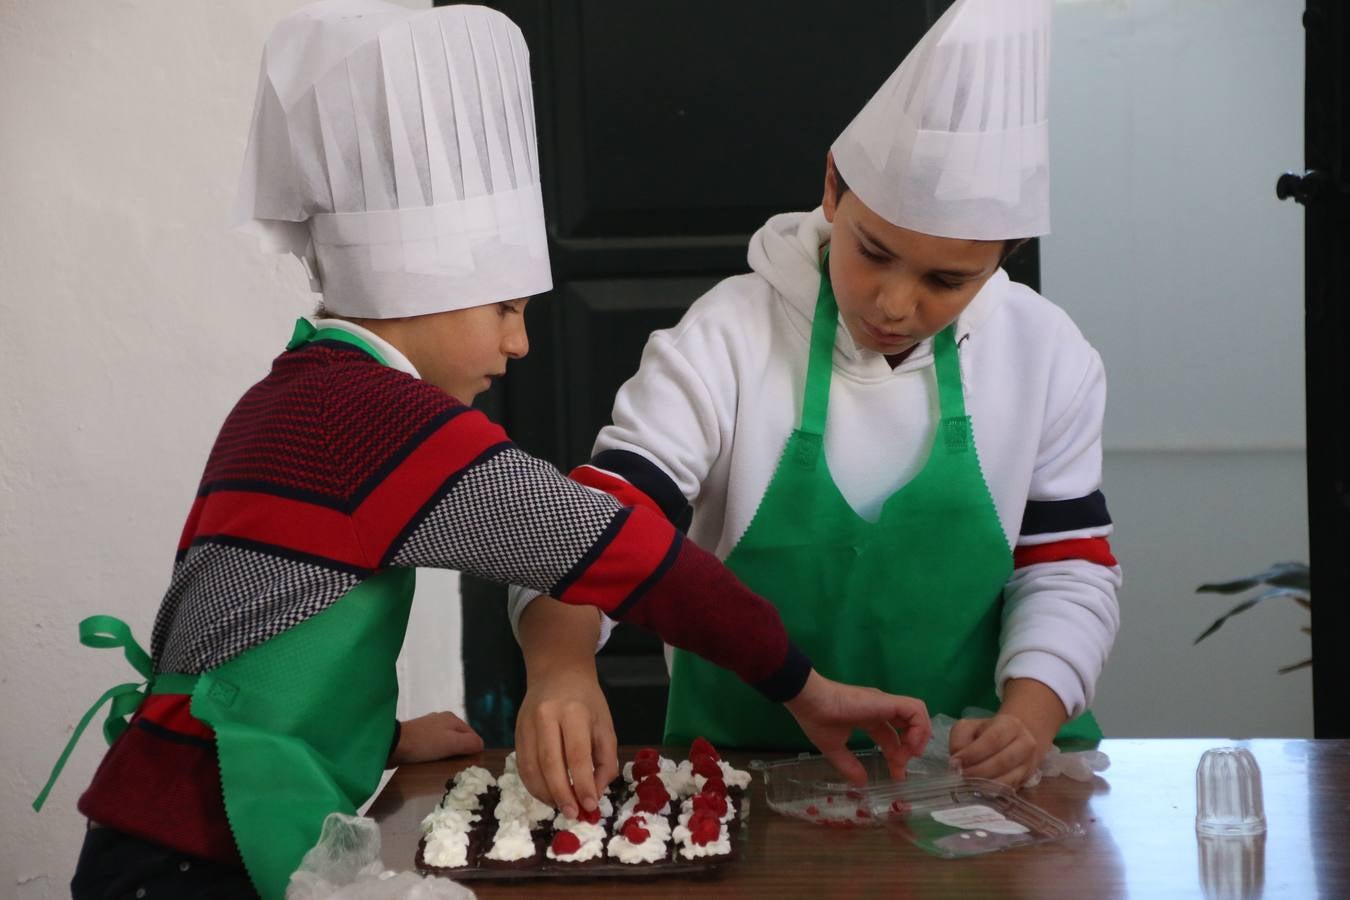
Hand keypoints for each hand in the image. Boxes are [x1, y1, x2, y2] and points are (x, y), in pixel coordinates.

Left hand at [389, 711, 483, 765]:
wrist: (392, 744)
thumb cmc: (425, 744)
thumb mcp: (452, 743)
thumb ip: (470, 743)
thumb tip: (481, 746)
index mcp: (452, 718)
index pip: (473, 735)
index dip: (473, 750)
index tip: (468, 764)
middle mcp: (441, 720)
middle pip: (459, 739)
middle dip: (460, 752)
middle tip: (456, 767)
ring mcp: (428, 728)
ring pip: (446, 744)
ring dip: (446, 755)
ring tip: (443, 767)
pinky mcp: (416, 738)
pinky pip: (433, 747)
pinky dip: (435, 755)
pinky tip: (430, 762)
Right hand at [515, 666, 617, 819]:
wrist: (557, 673)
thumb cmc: (587, 701)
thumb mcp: (605, 725)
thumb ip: (605, 760)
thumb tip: (594, 793)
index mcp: (573, 712)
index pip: (576, 755)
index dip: (582, 784)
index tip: (590, 806)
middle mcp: (546, 717)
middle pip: (550, 764)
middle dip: (561, 794)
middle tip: (572, 814)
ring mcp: (527, 724)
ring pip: (531, 768)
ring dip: (546, 794)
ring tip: (561, 807)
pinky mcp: (516, 732)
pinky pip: (522, 766)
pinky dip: (534, 786)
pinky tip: (547, 795)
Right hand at [784, 670, 930, 782]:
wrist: (811, 701)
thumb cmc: (818, 720)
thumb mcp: (834, 748)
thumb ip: (848, 765)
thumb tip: (861, 783)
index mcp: (868, 717)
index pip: (890, 737)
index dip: (896, 757)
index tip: (895, 776)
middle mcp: (880, 709)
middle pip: (906, 728)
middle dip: (908, 750)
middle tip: (901, 770)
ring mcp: (886, 703)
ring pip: (916, 715)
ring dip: (918, 737)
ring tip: (910, 756)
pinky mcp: (888, 702)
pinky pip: (916, 710)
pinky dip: (919, 727)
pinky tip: (910, 745)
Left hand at [949, 678, 1067, 786]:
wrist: (1014, 740)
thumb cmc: (986, 733)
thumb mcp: (969, 727)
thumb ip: (959, 739)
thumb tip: (957, 761)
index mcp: (1010, 725)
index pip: (993, 739)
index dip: (973, 753)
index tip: (956, 761)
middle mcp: (1025, 743)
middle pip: (1002, 762)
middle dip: (978, 771)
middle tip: (961, 774)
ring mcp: (1028, 763)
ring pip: (1008, 779)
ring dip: (985, 784)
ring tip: (968, 782)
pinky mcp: (1026, 779)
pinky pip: (1009, 788)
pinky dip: (993, 791)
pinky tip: (979, 789)